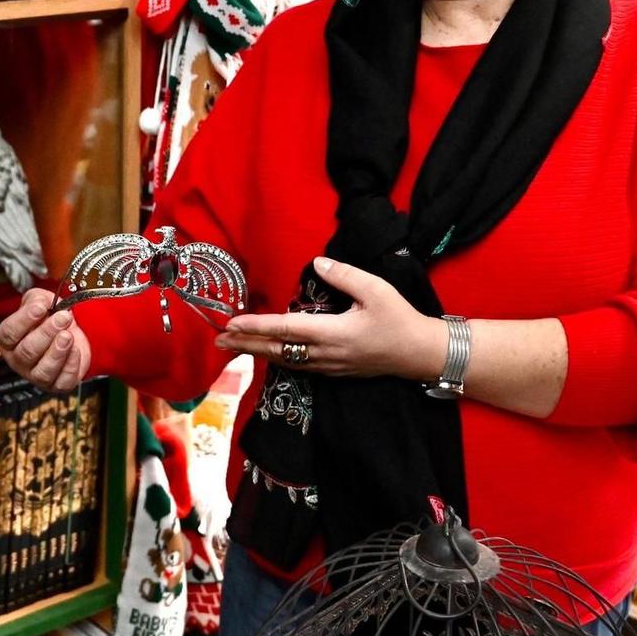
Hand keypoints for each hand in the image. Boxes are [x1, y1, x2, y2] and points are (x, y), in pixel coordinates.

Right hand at [0, 288, 90, 392]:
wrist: (71, 332)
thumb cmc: (51, 319)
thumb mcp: (41, 301)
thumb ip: (36, 299)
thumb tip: (38, 303)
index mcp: (9, 340)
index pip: (9, 333)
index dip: (24, 320)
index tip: (41, 307)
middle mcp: (19, 360)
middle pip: (27, 352)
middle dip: (46, 333)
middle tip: (62, 318)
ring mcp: (37, 375)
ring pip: (43, 371)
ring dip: (57, 351)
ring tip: (67, 335)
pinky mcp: (57, 385)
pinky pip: (62, 380)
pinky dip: (71, 365)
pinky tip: (75, 350)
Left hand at [214, 256, 445, 380]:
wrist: (418, 354)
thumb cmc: (399, 319)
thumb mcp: (377, 290)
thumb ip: (345, 276)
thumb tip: (318, 263)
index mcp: (333, 333)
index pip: (286, 329)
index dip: (256, 327)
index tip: (232, 323)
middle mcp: (324, 354)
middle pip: (276, 349)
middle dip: (245, 344)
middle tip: (218, 338)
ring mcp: (328, 366)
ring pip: (284, 360)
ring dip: (257, 352)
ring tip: (233, 345)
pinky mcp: (333, 371)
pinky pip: (297, 365)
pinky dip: (276, 357)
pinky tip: (266, 352)